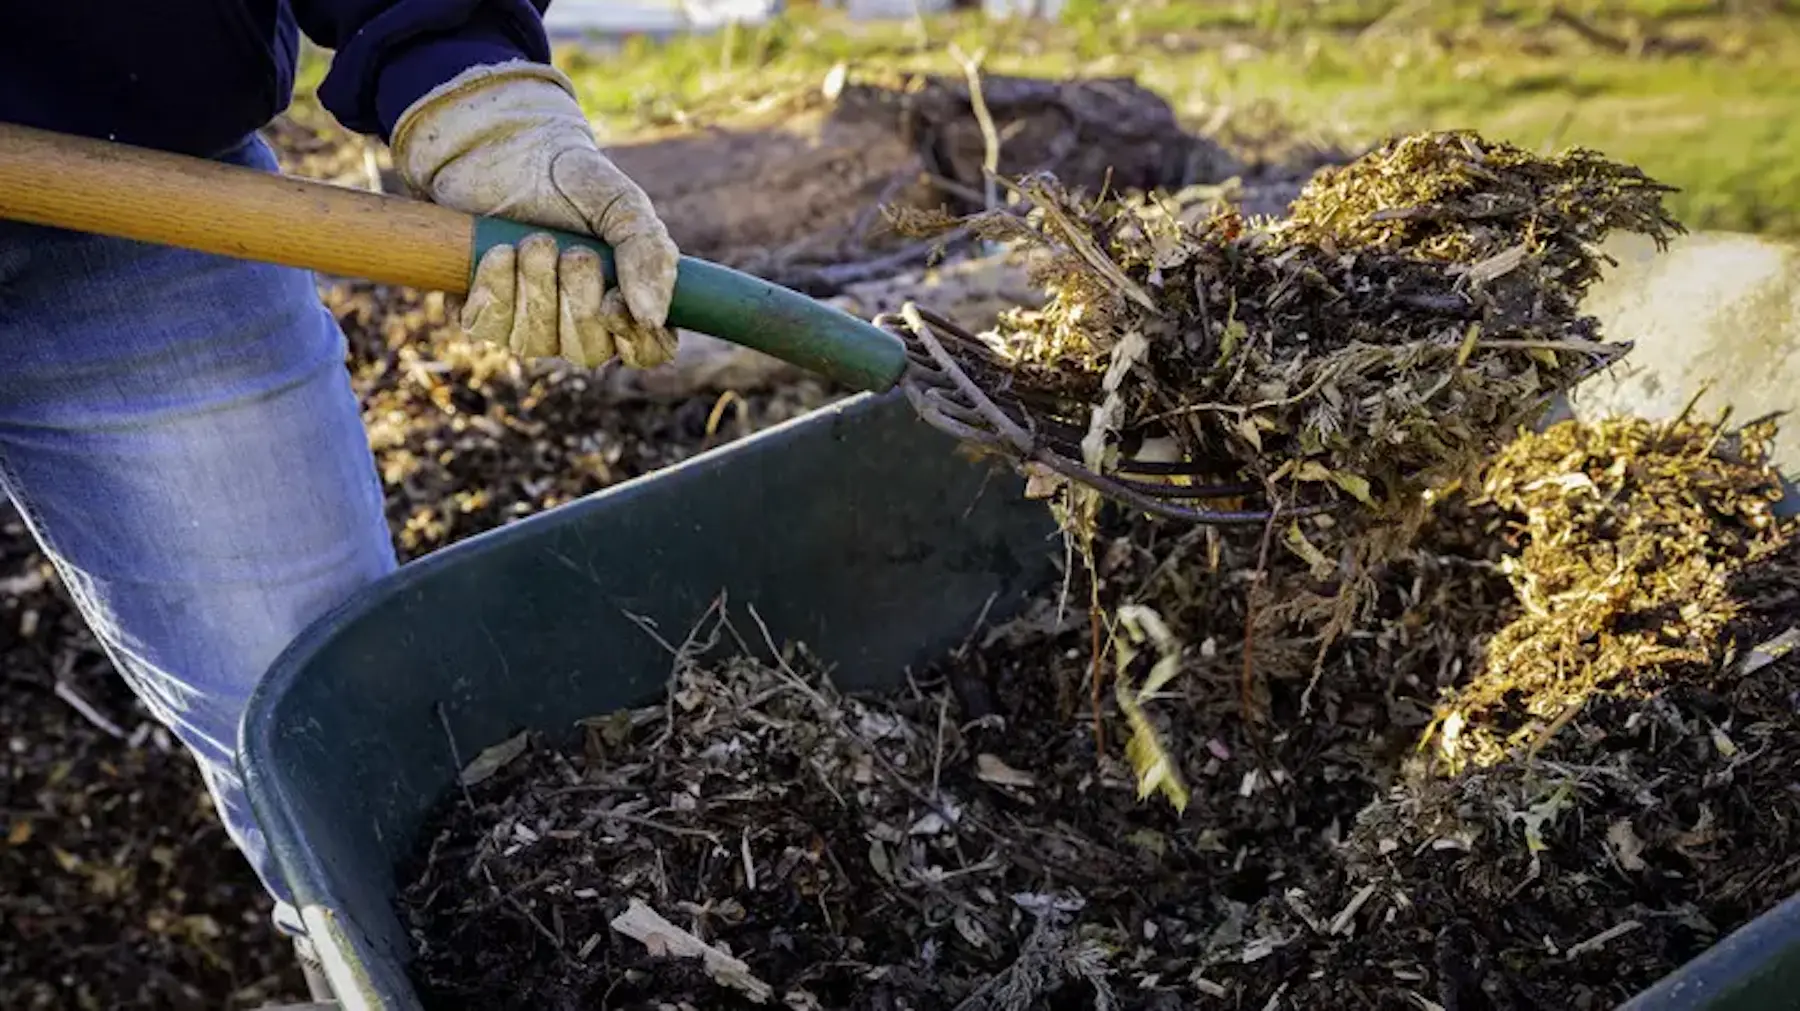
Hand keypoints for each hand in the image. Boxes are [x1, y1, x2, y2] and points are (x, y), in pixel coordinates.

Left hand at [390, 60, 679, 368]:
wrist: (500, 149)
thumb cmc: (569, 179)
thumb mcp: (620, 203)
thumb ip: (648, 252)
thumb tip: (653, 317)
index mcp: (629, 299)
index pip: (649, 351)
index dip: (635, 341)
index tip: (612, 304)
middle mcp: (581, 323)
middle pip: (589, 352)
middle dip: (578, 299)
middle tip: (574, 251)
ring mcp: (530, 325)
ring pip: (536, 343)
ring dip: (537, 287)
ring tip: (535, 241)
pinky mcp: (485, 314)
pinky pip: (491, 328)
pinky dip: (496, 288)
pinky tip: (500, 252)